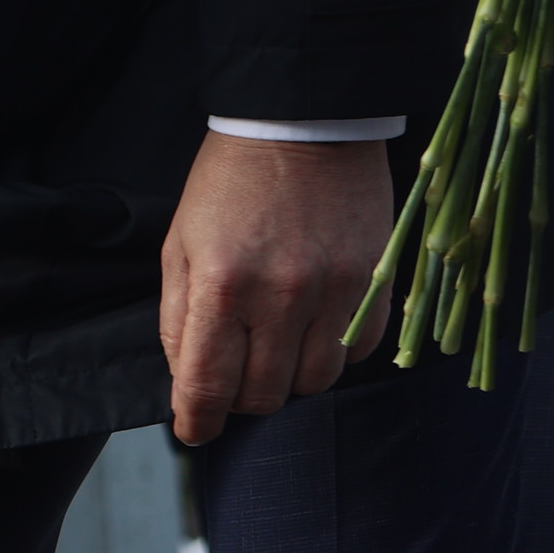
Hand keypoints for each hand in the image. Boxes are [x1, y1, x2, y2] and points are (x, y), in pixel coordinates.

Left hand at [160, 133, 394, 446]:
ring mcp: (335, 290)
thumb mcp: (180, 247)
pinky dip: (333, 353)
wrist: (304, 121)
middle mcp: (281, 296)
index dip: (196, 423)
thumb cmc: (230, 184)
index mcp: (222, 287)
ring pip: (313, 383)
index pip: (208, 388)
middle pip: (263, 396)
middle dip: (240, 399)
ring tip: (274, 348)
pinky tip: (314, 327)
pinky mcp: (375, 280)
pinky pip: (357, 351)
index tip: (194, 431)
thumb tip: (187, 384)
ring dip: (289, 379)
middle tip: (234, 375)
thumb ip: (179, 321)